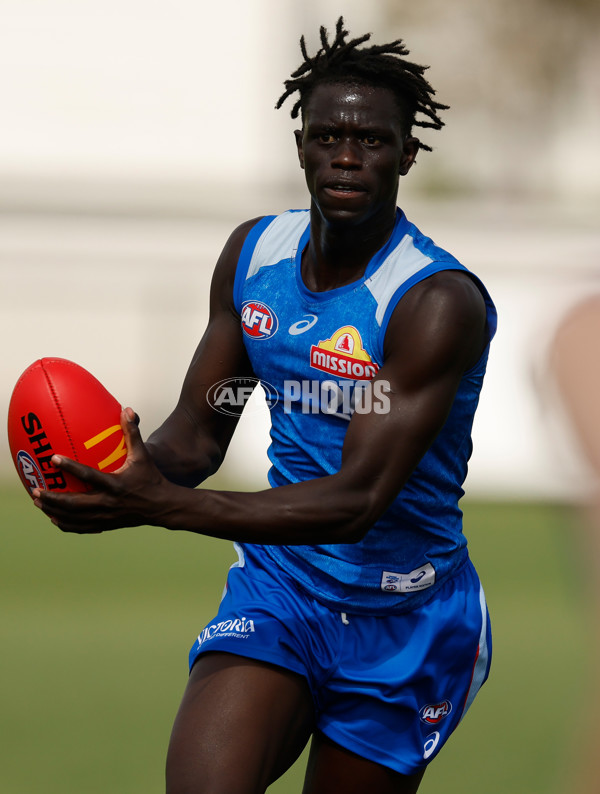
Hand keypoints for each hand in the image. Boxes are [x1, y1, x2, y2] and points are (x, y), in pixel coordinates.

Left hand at [33, 408, 167, 533]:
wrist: (162, 506)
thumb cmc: (151, 477)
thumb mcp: (143, 455)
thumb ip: (132, 433)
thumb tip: (127, 410)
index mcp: (116, 484)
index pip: (89, 476)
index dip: (70, 467)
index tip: (53, 459)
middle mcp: (108, 502)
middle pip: (74, 504)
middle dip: (53, 498)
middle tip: (36, 490)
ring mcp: (106, 516)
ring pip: (74, 518)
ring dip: (54, 511)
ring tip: (38, 503)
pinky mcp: (106, 525)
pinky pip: (81, 528)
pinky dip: (66, 525)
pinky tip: (54, 519)